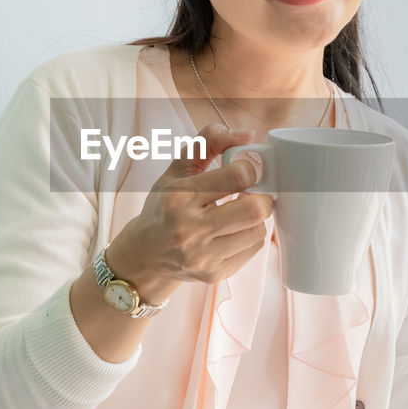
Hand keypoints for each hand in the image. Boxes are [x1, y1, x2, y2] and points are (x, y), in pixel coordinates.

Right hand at [106, 123, 273, 296]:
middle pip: (255, 209)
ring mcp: (202, 256)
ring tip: (240, 211)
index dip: (250, 168)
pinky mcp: (214, 274)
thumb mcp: (177, 169)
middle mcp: (189, 229)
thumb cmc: (165, 205)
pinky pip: (254, 249)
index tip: (245, 170)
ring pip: (258, 230)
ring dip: (256, 217)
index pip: (237, 176)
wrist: (145, 253)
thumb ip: (209, 142)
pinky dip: (250, 236)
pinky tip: (233, 230)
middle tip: (252, 193)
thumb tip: (248, 134)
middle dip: (262, 196)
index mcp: (179, 197)